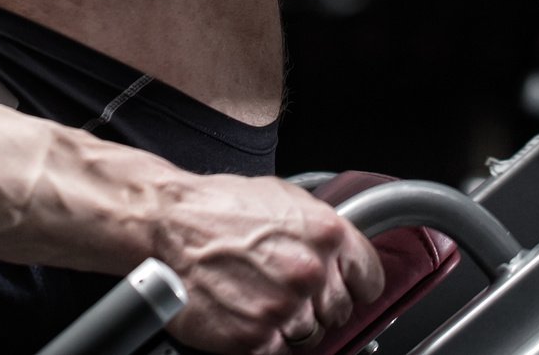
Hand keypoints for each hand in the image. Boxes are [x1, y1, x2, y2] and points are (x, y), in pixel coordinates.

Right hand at [153, 174, 384, 354]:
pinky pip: (279, 353)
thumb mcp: (282, 199)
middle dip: (318, 307)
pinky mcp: (254, 337)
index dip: (354, 286)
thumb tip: (340, 256)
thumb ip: (319, 231)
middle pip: (340, 313)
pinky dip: (264, 341)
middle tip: (288, 293)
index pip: (370, 280)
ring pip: (311, 336)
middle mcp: (310, 272)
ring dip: (290, 325)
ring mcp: (283, 307)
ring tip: (260, 300)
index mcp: (326, 234)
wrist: (168, 224)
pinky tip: (246, 315)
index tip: (342, 290)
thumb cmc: (217, 207)